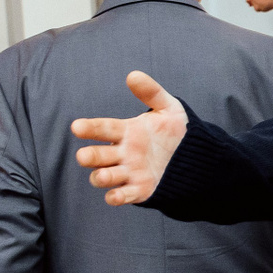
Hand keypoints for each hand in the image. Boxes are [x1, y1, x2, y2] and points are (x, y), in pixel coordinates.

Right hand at [72, 71, 186, 205]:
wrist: (195, 156)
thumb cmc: (175, 130)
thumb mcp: (167, 108)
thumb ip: (151, 92)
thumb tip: (133, 75)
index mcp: (126, 132)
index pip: (103, 128)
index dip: (90, 128)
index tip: (76, 127)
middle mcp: (122, 153)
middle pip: (98, 156)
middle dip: (90, 157)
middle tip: (84, 156)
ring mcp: (129, 172)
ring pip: (105, 177)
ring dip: (101, 177)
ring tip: (103, 175)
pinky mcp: (139, 190)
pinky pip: (123, 195)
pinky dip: (117, 197)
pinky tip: (115, 196)